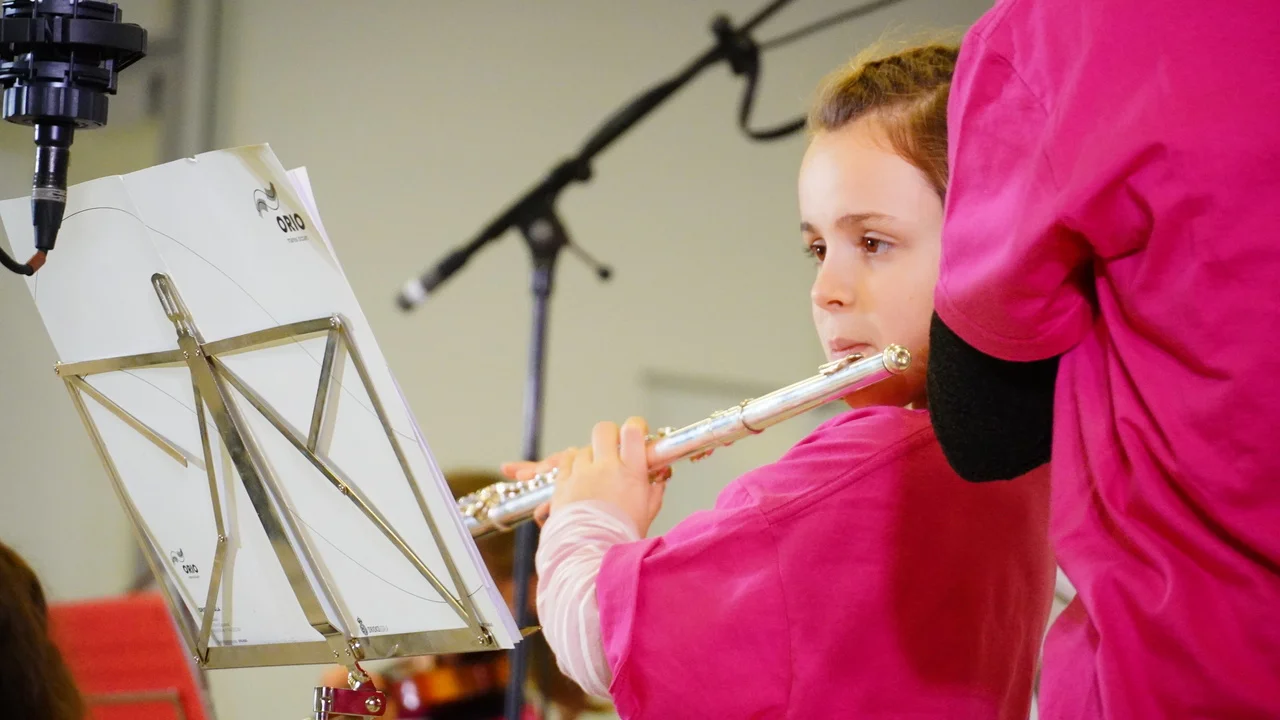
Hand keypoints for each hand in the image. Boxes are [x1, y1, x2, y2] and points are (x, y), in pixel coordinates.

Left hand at [539, 417, 669, 537]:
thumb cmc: (622, 539)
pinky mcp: (562, 483)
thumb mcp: (648, 514)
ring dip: (589, 457)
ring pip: (583, 448)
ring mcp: (582, 474)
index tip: (636, 432)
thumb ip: (654, 491)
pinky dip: (572, 465)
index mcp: (631, 473)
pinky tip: (578, 477)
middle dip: (609, 435)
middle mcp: (606, 468)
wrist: (590, 556)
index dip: (635, 427)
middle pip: (604, 430)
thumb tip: (659, 477)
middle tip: (612, 448)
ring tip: (593, 474)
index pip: (633, 431)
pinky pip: (566, 461)